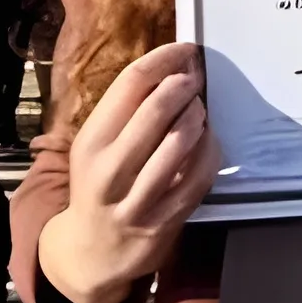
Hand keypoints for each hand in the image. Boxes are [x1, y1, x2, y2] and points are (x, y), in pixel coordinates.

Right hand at [38, 41, 217, 302]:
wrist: (92, 252)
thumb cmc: (98, 186)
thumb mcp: (95, 147)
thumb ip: (125, 112)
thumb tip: (173, 67)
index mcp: (91, 142)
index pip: (130, 83)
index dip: (164, 59)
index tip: (183, 50)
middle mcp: (110, 169)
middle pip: (158, 108)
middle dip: (185, 85)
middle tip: (195, 80)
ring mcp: (138, 199)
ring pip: (182, 141)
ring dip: (198, 116)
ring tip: (197, 110)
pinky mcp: (165, 221)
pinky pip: (199, 176)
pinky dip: (210, 150)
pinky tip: (207, 141)